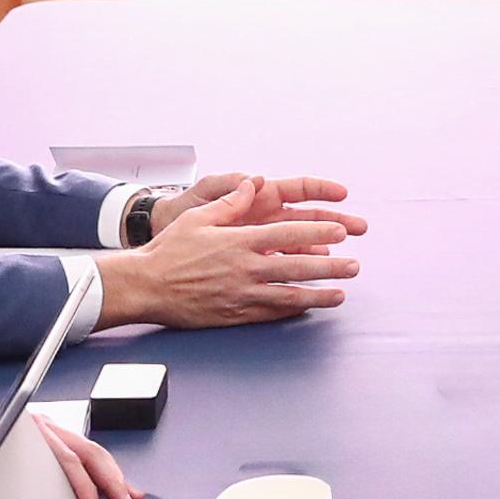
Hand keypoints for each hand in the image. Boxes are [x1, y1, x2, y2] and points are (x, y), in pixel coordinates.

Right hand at [97, 176, 358, 326]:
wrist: (145, 285)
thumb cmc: (170, 249)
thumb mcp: (198, 217)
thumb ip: (230, 202)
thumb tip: (253, 183)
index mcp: (239, 241)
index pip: (287, 235)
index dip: (317, 234)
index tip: (340, 232)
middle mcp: (245, 268)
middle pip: (297, 267)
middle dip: (330, 266)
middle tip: (354, 266)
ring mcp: (241, 294)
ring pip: (289, 295)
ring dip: (319, 294)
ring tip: (341, 294)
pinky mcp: (234, 315)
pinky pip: (270, 314)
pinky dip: (292, 311)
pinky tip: (308, 309)